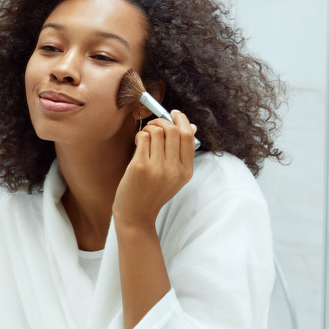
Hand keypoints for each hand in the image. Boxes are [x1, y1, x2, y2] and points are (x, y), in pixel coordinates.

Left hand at [112, 110, 195, 228]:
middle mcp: (174, 169)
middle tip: (154, 124)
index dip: (182, 121)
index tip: (174, 114)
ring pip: (157, 131)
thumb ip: (182, 153)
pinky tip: (138, 142)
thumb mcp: (174, 176)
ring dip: (149, 128)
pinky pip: (144, 138)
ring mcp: (157, 168)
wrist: (136, 215)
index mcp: (186, 171)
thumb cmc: (153, 193)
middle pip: (173, 130)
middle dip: (162, 121)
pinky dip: (141, 135)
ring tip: (145, 136)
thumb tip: (192, 127)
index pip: (188, 137)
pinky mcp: (140, 167)